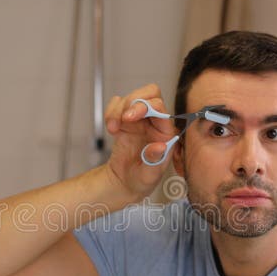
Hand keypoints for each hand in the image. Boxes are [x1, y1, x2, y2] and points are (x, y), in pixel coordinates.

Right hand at [103, 83, 176, 199]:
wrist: (126, 182)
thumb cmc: (142, 179)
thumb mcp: (150, 174)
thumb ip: (155, 160)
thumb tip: (160, 146)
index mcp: (165, 132)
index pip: (159, 107)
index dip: (144, 107)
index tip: (128, 117)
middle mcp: (154, 122)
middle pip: (149, 93)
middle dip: (132, 101)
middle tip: (122, 118)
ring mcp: (139, 119)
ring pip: (131, 97)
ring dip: (118, 109)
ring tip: (113, 128)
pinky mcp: (125, 121)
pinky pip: (118, 104)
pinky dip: (111, 112)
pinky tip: (112, 128)